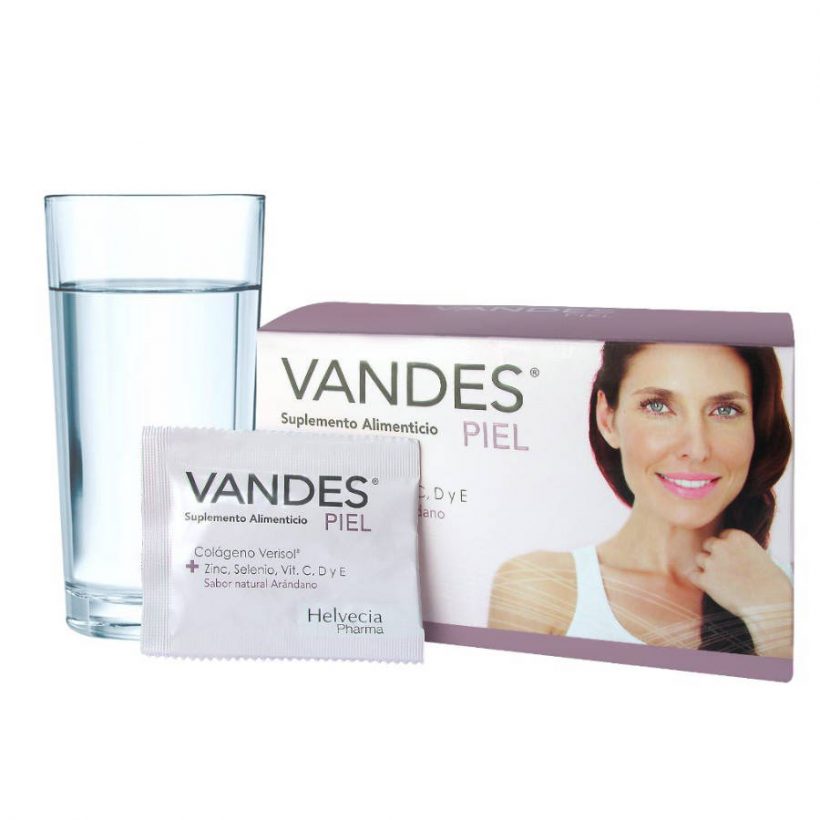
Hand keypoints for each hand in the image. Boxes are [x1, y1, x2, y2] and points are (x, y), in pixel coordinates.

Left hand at [688, 529, 792, 656]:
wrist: (771, 603)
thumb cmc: (772, 583)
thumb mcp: (759, 555)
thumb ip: (741, 550)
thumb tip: (732, 553)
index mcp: (738, 537)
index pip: (722, 536)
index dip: (726, 548)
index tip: (733, 559)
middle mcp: (722, 546)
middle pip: (708, 544)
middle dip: (714, 555)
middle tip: (726, 570)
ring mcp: (711, 562)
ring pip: (699, 559)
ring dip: (707, 568)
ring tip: (723, 580)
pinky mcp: (705, 580)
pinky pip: (692, 575)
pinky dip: (699, 580)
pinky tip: (710, 587)